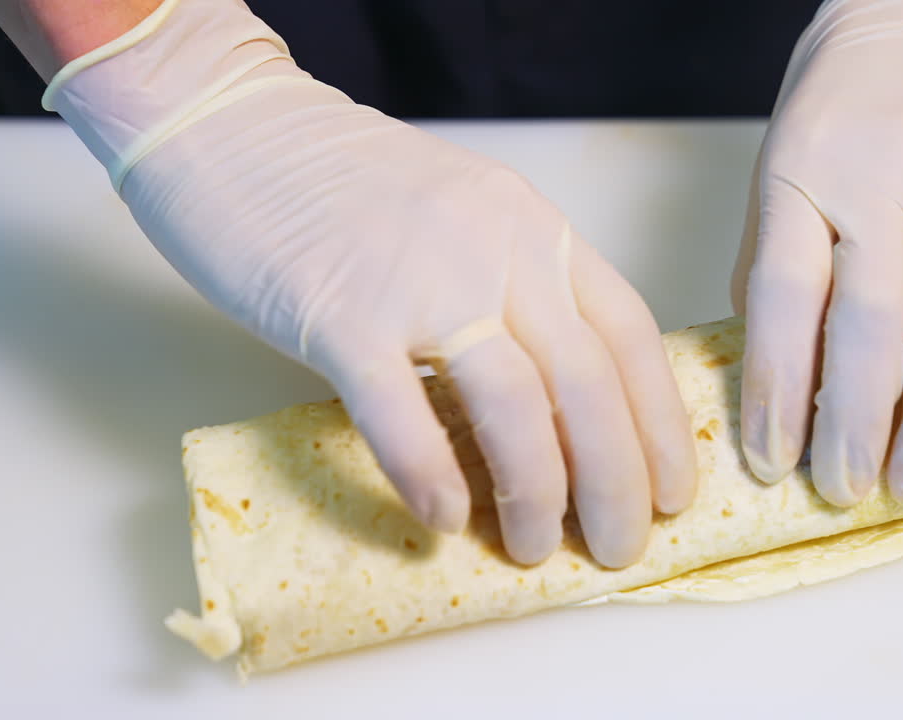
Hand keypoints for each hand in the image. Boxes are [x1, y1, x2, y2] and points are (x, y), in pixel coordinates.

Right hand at [44, 0, 695, 566]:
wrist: (232, 124)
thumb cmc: (344, 181)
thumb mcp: (467, 217)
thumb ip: (515, 289)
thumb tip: (549, 403)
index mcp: (535, 230)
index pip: (630, 337)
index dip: (660, 426)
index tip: (670, 491)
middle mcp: (498, 252)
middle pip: (588, 384)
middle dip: (616, 483)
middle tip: (615, 549)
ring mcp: (422, 281)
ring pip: (514, 406)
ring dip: (535, 493)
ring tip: (529, 548)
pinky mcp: (341, 313)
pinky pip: (401, 412)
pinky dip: (428, 476)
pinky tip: (440, 520)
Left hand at [732, 0, 902, 506]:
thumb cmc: (840, 99)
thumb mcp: (777, 165)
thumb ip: (770, 261)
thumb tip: (767, 368)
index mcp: (801, 181)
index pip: (783, 304)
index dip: (777, 393)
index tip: (770, 462)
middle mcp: (882, 186)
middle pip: (872, 327)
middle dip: (856, 425)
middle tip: (845, 493)